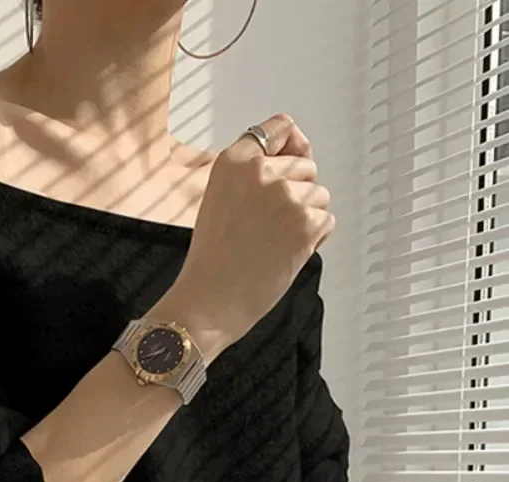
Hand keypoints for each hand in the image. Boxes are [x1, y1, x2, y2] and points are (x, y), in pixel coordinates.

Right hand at [160, 112, 334, 357]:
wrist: (208, 301)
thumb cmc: (213, 261)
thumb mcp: (221, 199)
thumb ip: (254, 174)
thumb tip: (302, 154)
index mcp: (234, 160)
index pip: (281, 126)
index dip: (293, 146)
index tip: (293, 159)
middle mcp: (260, 171)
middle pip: (306, 166)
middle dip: (298, 193)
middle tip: (269, 226)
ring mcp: (285, 195)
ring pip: (320, 195)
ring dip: (306, 219)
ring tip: (274, 243)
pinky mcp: (304, 222)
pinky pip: (327, 221)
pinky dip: (314, 240)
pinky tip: (285, 254)